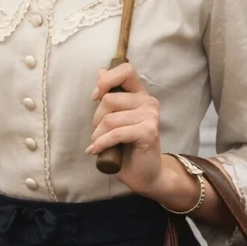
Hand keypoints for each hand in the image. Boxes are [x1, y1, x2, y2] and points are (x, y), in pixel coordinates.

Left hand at [87, 62, 166, 198]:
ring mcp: (151, 116)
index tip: (95, 96)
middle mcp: (148, 101)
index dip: (106, 81)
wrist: (144, 174)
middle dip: (97, 119)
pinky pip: (116, 133)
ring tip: (99, 144)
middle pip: (109, 99)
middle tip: (99, 132)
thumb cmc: (127, 147)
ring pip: (110, 118)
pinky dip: (102, 143)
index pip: (125, 71)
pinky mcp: (149, 131)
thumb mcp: (114, 117)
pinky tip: (96, 150)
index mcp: (139, 94)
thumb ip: (110, 94)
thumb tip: (101, 71)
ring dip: (98, 135)